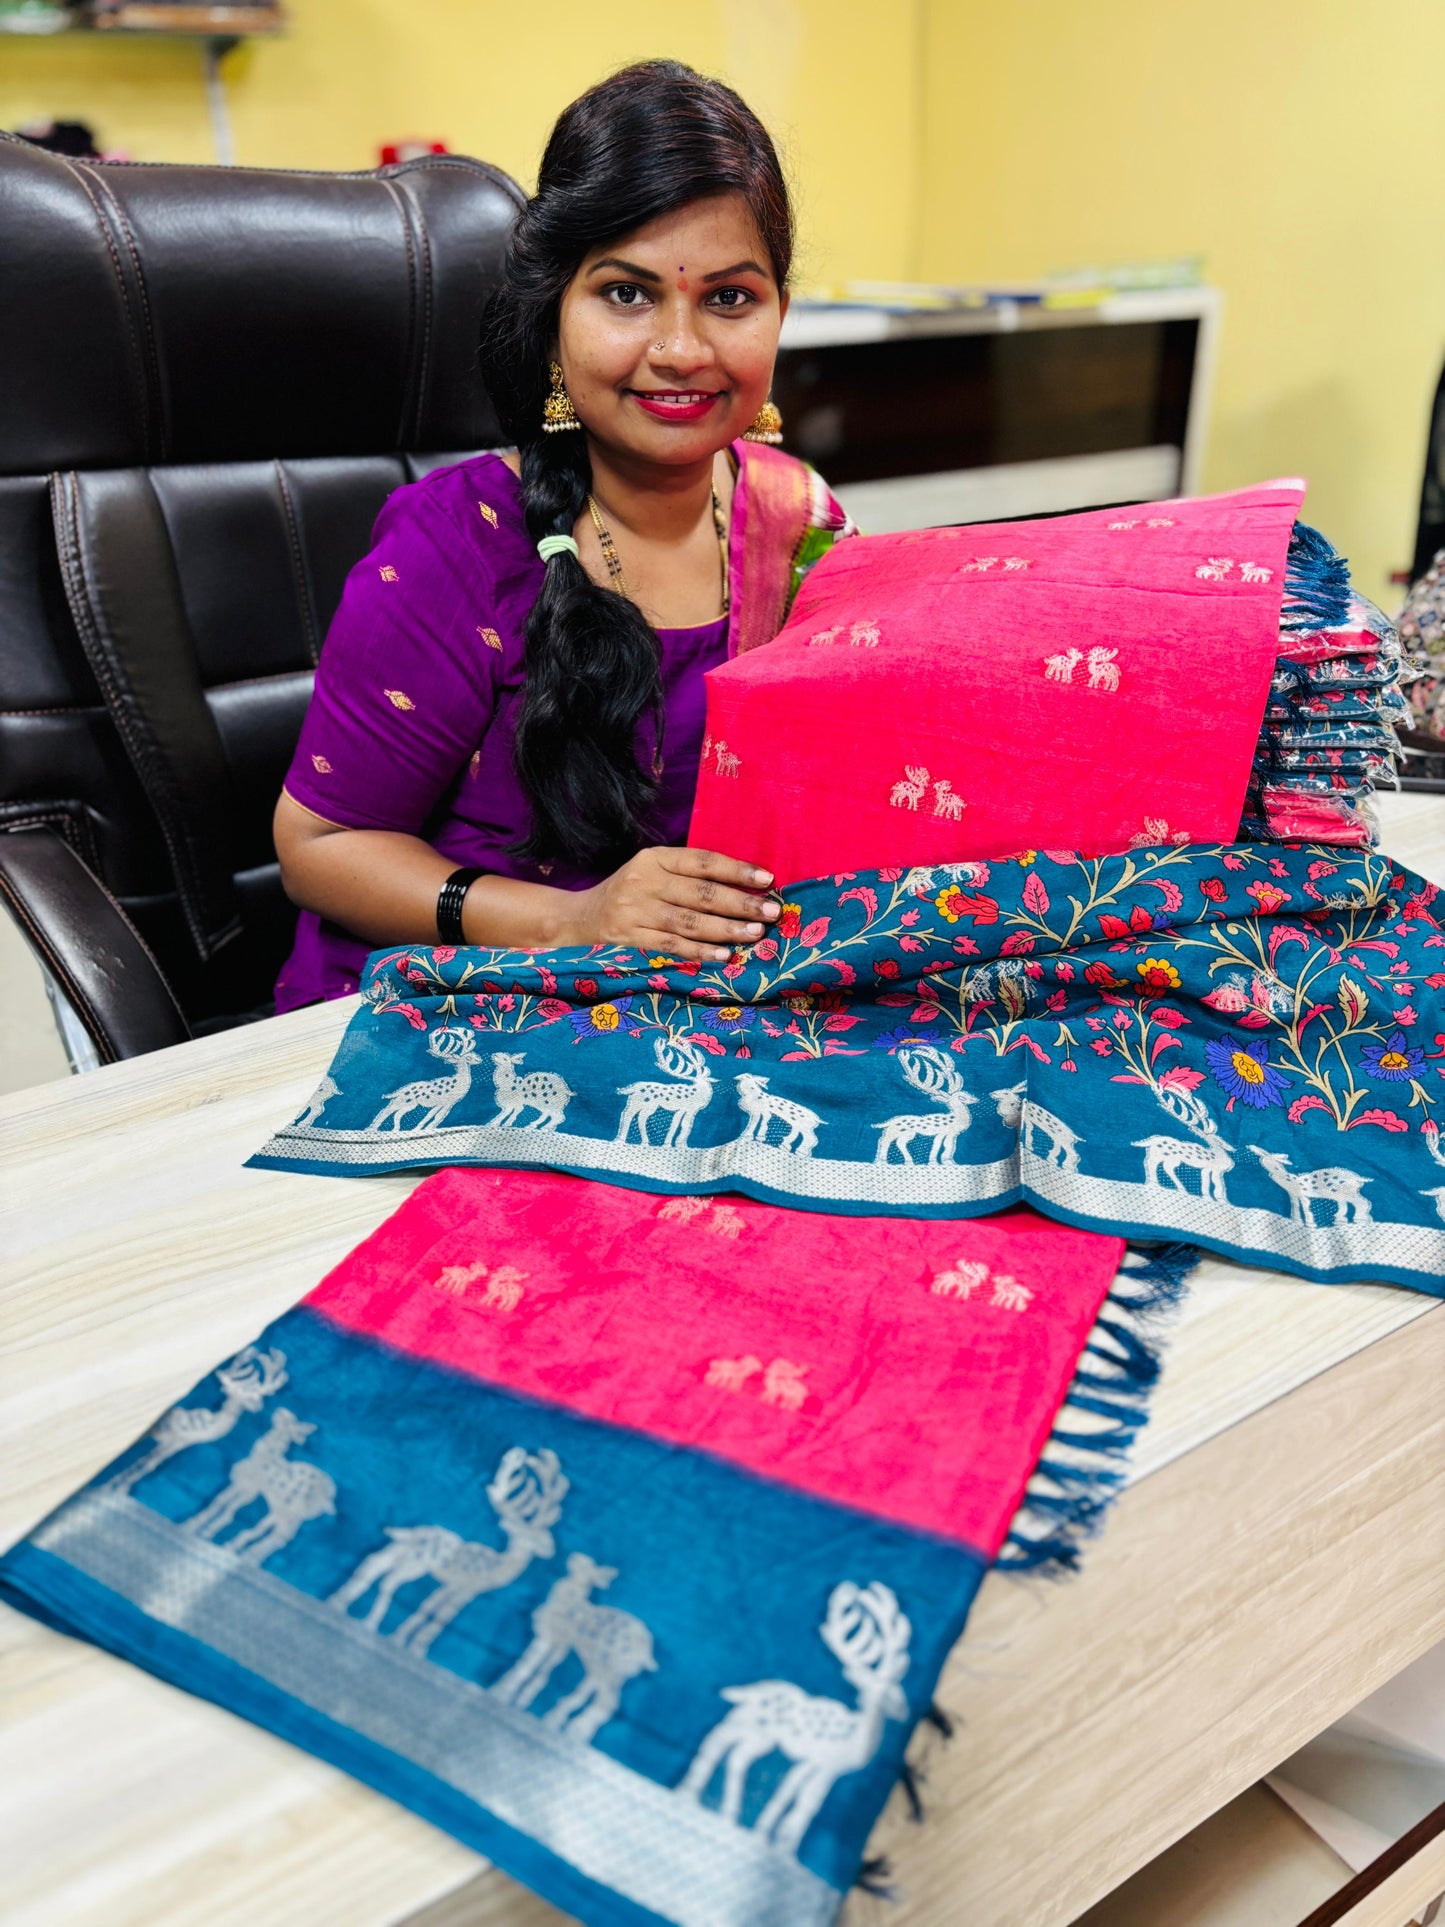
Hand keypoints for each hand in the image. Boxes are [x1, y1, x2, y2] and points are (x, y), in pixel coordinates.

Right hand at [566, 847, 778, 960]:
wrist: (579, 918)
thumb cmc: (631, 893)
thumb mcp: (653, 872)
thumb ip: (689, 876)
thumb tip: (745, 886)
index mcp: (655, 858)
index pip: (703, 861)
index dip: (737, 870)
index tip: (767, 879)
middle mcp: (644, 881)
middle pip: (701, 893)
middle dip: (740, 903)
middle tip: (771, 912)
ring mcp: (635, 910)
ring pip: (689, 921)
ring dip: (726, 929)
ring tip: (755, 934)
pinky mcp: (628, 938)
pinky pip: (671, 947)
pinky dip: (699, 952)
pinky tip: (723, 956)